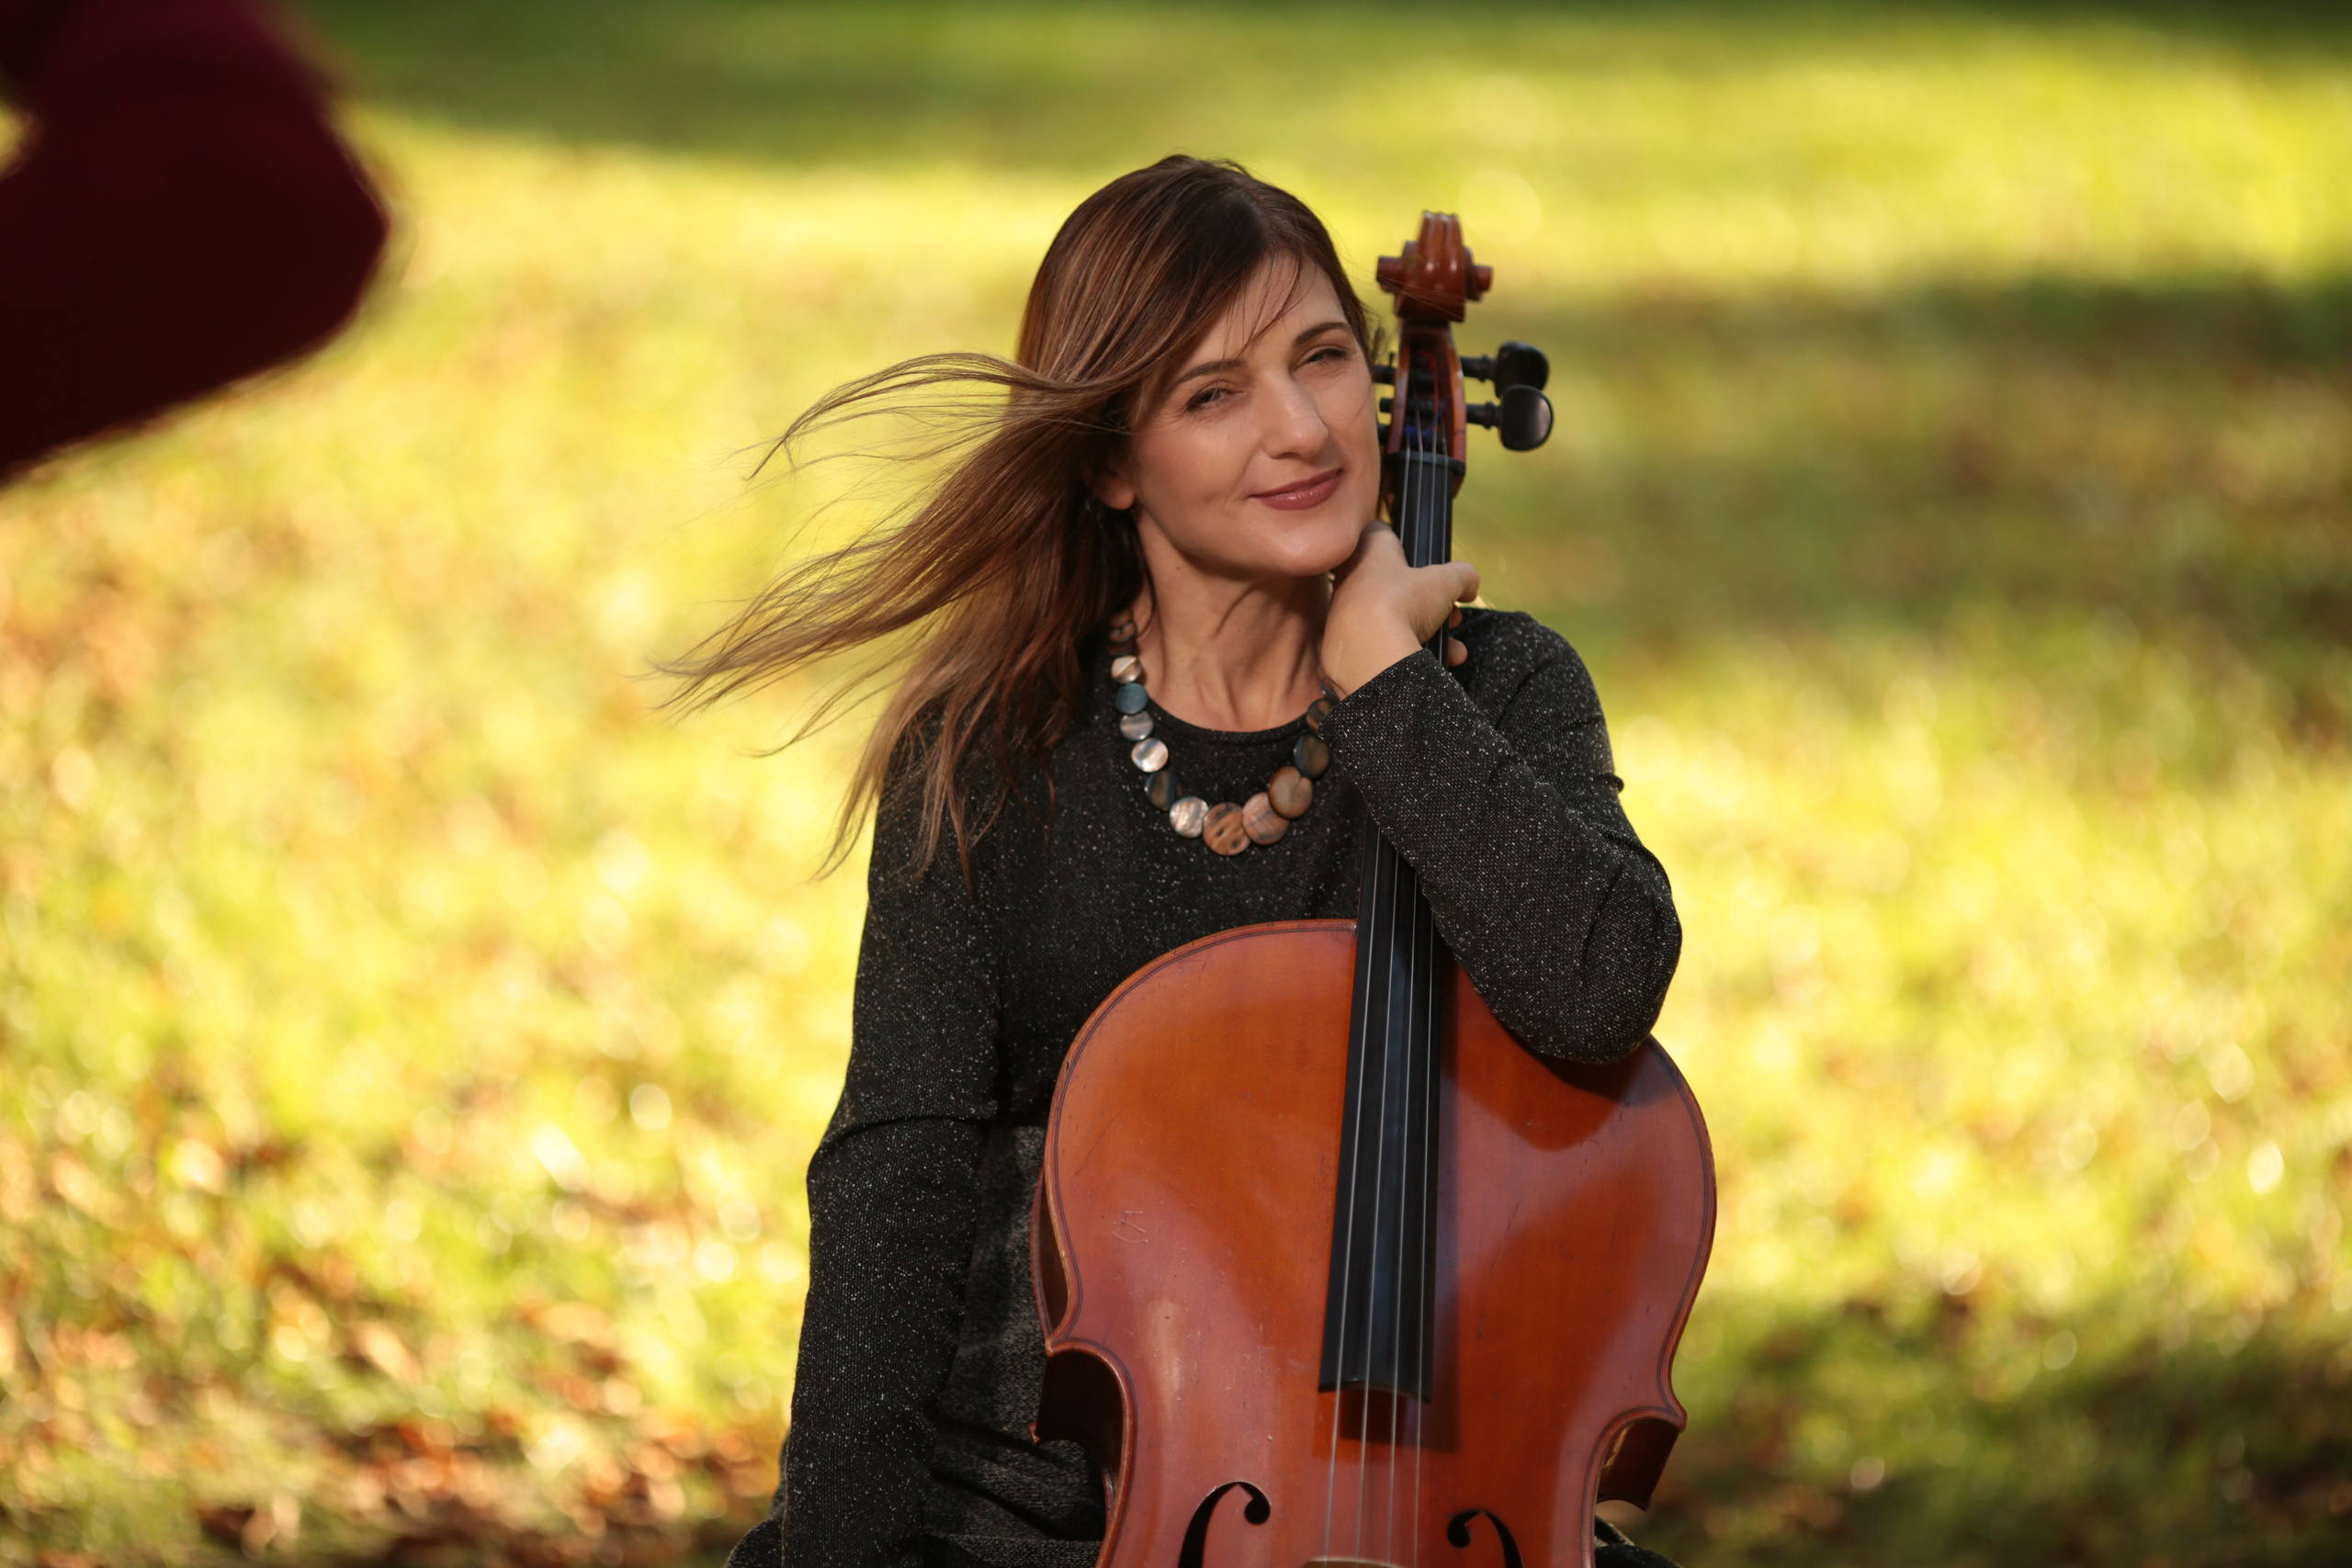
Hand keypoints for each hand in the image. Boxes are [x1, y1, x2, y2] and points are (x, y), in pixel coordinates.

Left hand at [1321, 519, 1478, 697]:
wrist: (1369, 657)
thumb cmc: (1403, 603)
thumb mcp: (1446, 582)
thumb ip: (1463, 576)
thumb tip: (1469, 584)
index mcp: (1370, 552)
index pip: (1382, 532)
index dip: (1405, 543)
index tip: (1424, 561)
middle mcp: (1351, 578)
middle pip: (1395, 582)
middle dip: (1429, 599)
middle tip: (1450, 613)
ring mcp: (1344, 612)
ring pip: (1392, 616)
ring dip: (1427, 628)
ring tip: (1450, 643)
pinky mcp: (1346, 644)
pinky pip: (1382, 642)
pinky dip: (1409, 649)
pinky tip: (1439, 660)